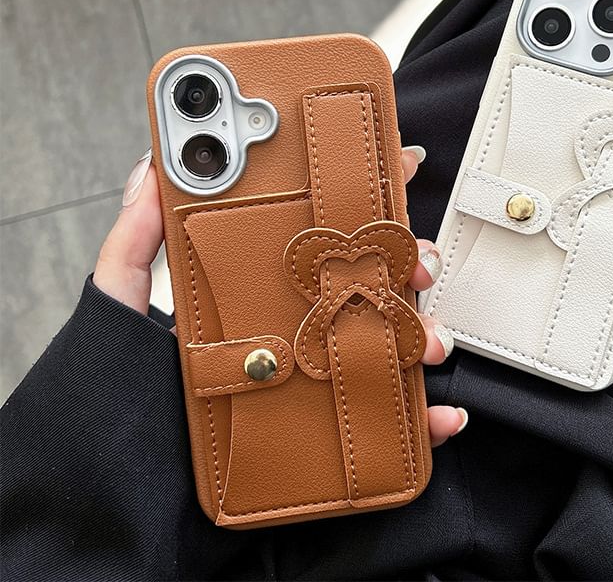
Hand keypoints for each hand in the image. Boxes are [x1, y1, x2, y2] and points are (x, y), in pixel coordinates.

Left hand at [94, 146, 466, 447]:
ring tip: (424, 340)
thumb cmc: (128, 399)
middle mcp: (298, 330)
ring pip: (392, 342)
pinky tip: (439, 412)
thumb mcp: (123, 311)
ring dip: (425, 334)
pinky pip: (391, 422)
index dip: (362, 201)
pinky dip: (426, 416)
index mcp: (262, 295)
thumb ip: (132, 244)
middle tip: (412, 263)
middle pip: (370, 283)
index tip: (395, 167)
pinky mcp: (332, 434)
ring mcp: (319, 378)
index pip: (318, 236)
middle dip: (407, 265)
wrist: (135, 495)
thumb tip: (150, 169)